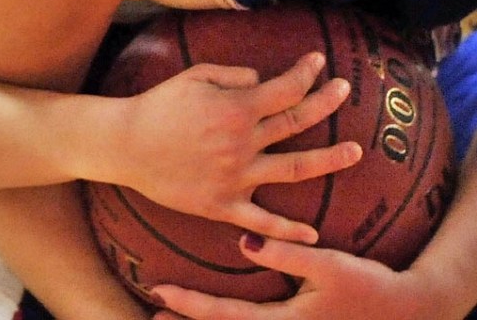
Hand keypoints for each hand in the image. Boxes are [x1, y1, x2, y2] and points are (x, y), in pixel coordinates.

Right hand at [115, 52, 360, 242]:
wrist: (126, 144)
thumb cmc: (159, 105)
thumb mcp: (195, 75)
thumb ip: (234, 74)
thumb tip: (263, 79)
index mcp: (237, 107)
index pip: (285, 88)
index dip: (306, 73)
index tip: (319, 61)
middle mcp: (243, 141)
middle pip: (297, 121)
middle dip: (326, 102)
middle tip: (346, 90)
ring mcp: (236, 176)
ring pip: (294, 169)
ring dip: (329, 160)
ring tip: (356, 152)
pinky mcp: (223, 205)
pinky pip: (262, 221)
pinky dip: (288, 231)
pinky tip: (312, 233)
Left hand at [150, 237, 440, 319]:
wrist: (405, 314)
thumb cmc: (368, 287)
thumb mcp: (329, 266)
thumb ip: (286, 255)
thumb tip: (243, 243)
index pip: (225, 316)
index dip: (190, 304)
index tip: (159, 291)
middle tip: (151, 311)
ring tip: (169, 315)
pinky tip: (217, 315)